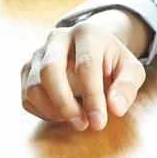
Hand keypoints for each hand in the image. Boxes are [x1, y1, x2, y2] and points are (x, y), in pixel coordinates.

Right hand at [21, 16, 146, 130]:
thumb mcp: (130, 70)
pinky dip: (43, 113)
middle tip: (82, 125)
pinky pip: (27, 98)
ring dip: (54, 111)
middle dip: (65, 104)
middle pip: (50, 71)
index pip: (85, 65)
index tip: (99, 123)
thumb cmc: (112, 63)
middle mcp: (58, 37)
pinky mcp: (27, 70)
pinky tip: (63, 113)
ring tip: (76, 118)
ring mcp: (39, 52)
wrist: (92, 50)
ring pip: (34, 87)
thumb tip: (115, 108)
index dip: (92, 97)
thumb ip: (127, 87)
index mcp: (87, 32)